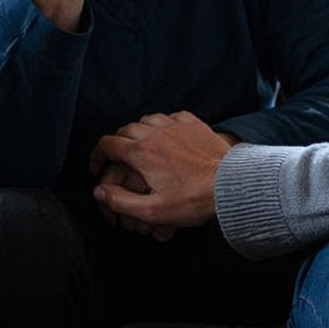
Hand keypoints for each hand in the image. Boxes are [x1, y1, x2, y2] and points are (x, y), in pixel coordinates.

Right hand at [89, 112, 233, 234]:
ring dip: (139, 131)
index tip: (97, 167)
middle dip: (116, 144)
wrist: (231, 185)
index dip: (97, 155)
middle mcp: (156, 133)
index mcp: (142, 153)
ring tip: (139, 145)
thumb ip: (121, 201)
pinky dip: (163, 124)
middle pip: (125, 130)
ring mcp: (176, 126)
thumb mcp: (153, 211)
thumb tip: (99, 192)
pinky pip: (172, 116)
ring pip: (147, 119)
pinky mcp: (194, 124)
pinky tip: (166, 135)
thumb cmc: (194, 200)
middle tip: (116, 159)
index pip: (108, 144)